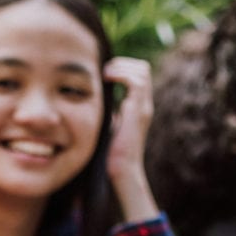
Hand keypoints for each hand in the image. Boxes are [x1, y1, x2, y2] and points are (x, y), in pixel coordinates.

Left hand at [103, 57, 156, 220]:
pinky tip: (105, 79)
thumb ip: (105, 112)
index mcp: (138, 107)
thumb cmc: (109, 154)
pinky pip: (136, 81)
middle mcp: (144, 105)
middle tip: (102, 71)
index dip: (122, 68)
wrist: (121, 172)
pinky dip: (121, 74)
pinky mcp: (138, 111)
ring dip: (121, 66)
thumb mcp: (106, 126)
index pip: (138, 75)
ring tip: (103, 74)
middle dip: (122, 63)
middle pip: (143, 68)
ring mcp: (143, 107)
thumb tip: (92, 101)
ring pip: (142, 71)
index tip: (102, 74)